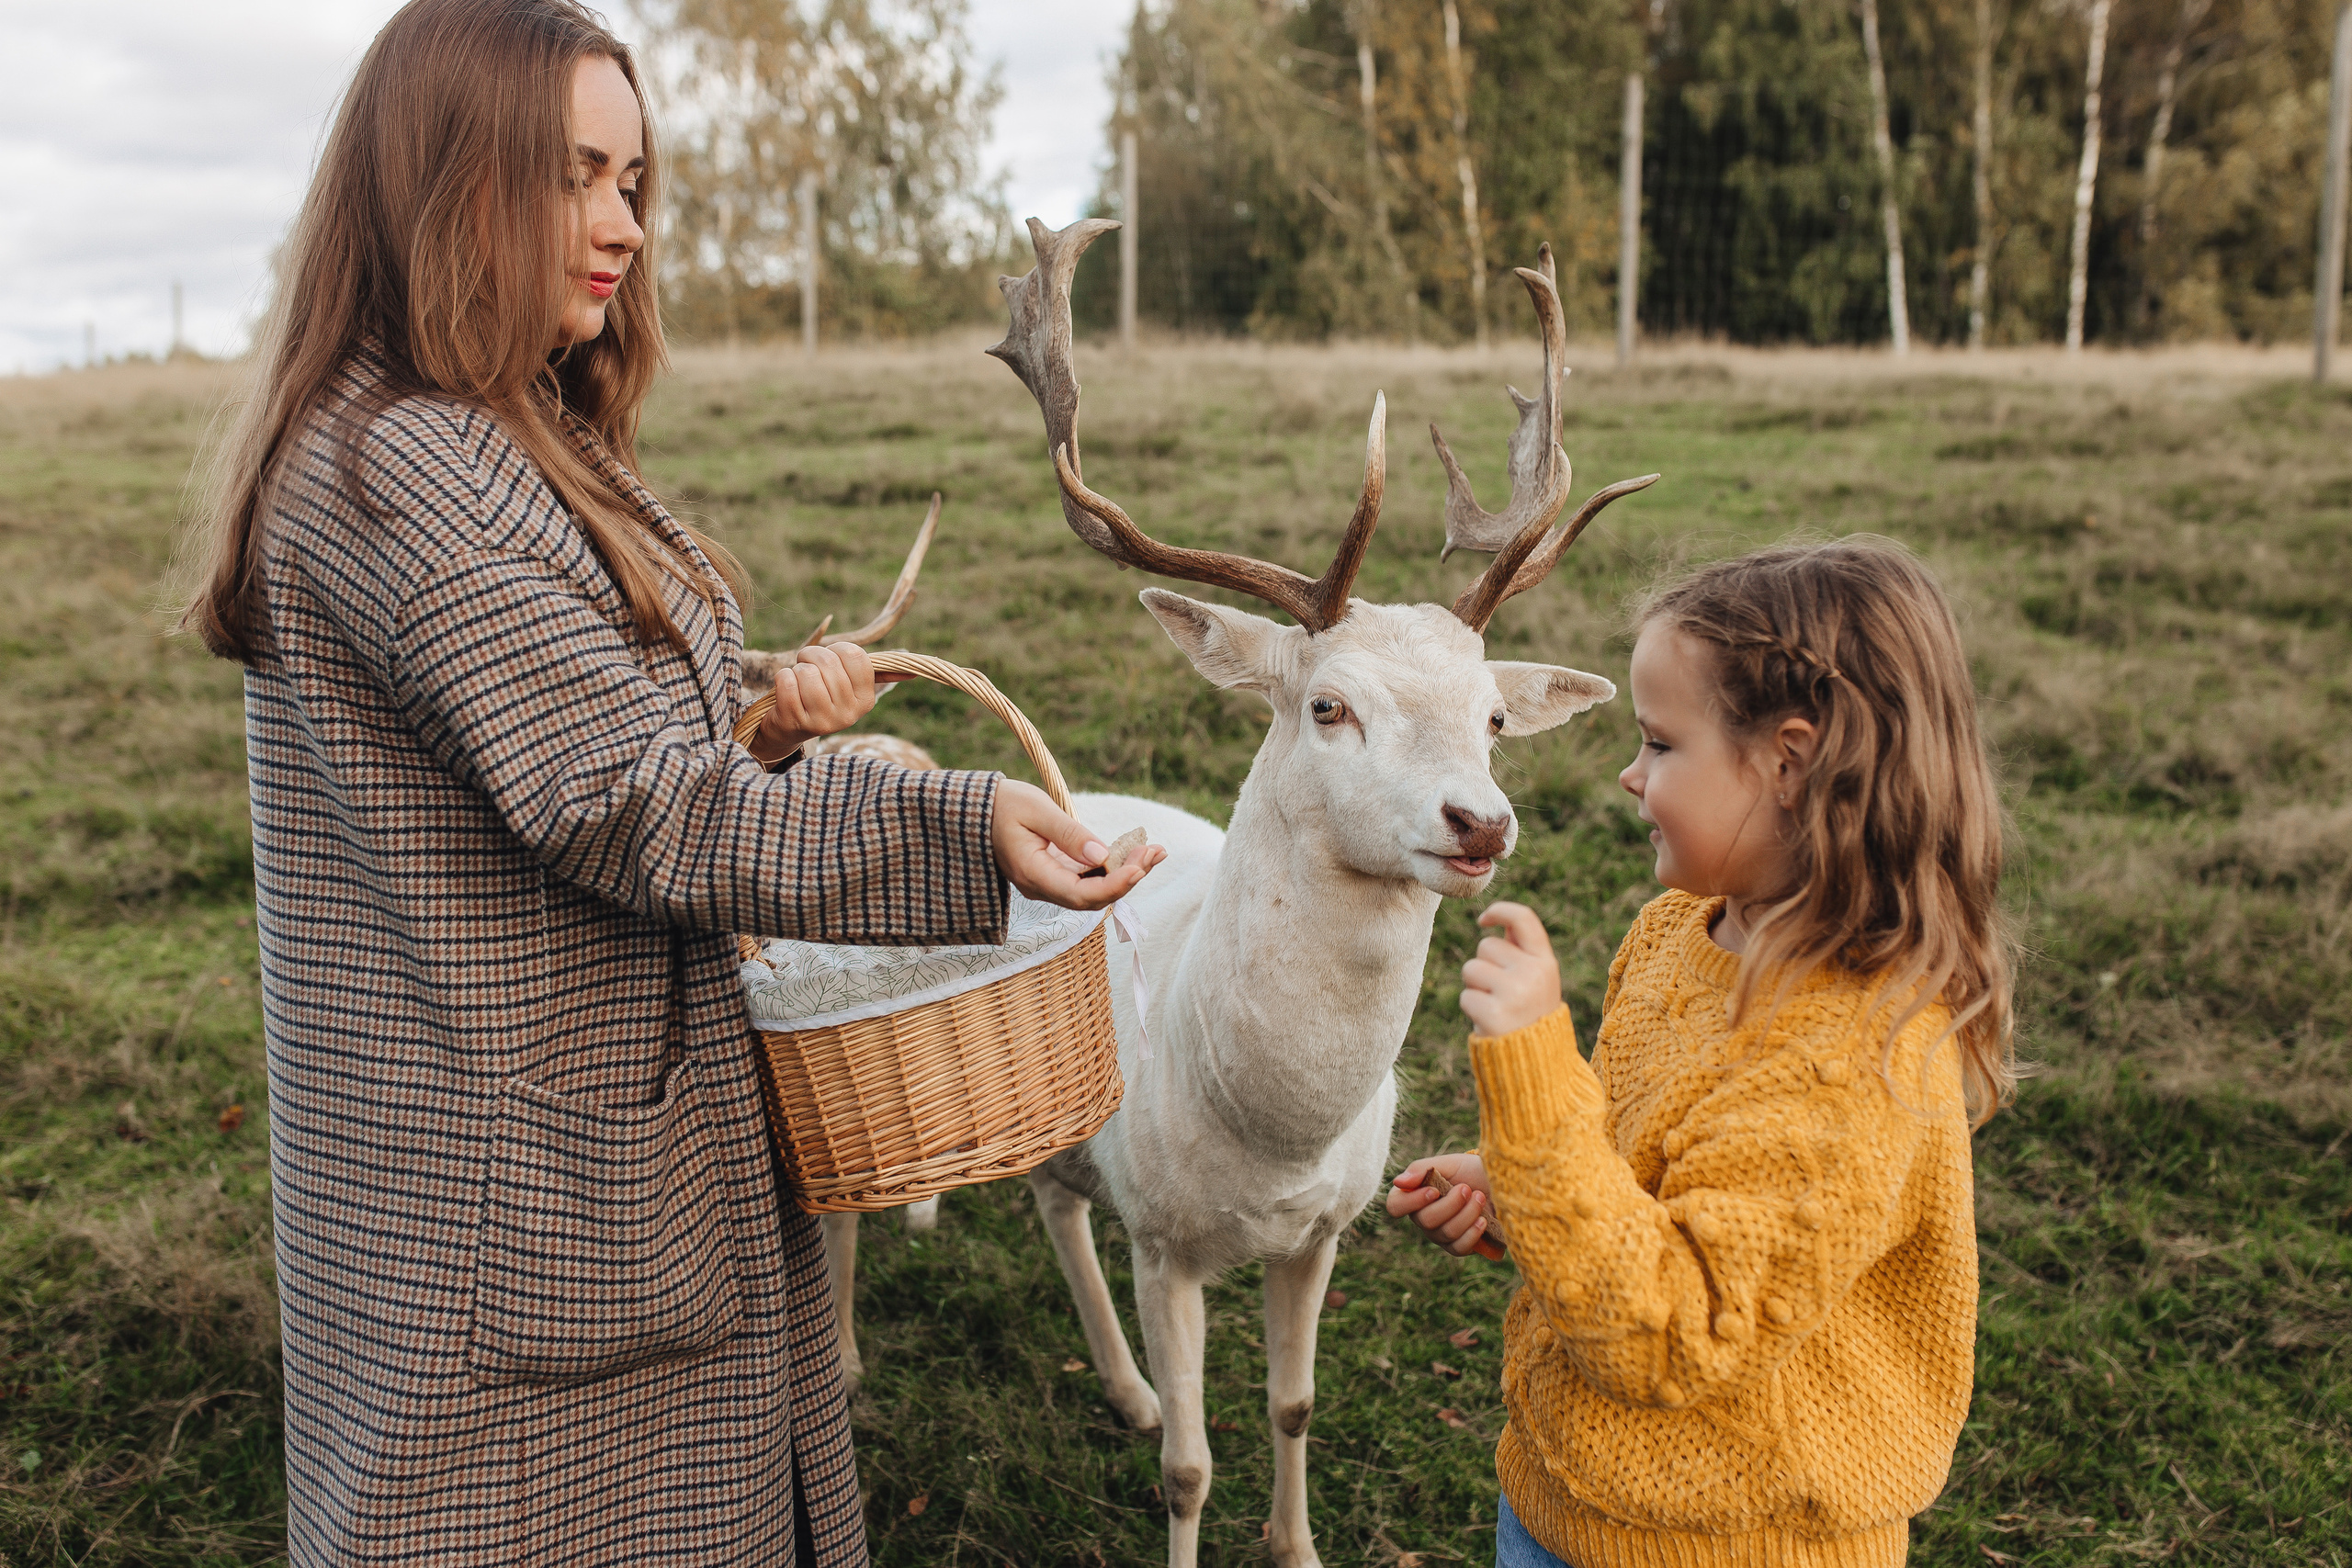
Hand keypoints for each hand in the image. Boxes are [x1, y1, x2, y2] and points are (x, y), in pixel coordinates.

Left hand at [750, 644, 889, 762]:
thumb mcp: (848, 687)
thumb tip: (913, 673)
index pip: (854, 655)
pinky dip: (781, 678)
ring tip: (797, 683)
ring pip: (806, 671)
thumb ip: (875, 674)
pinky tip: (785, 692)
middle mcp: (849, 714)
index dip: (836, 650)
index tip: (829, 661)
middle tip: (807, 668)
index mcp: (866, 701)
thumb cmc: (819, 696)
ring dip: (796, 669)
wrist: (788, 729)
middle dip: (810, 656)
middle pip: (828, 660)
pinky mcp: (795, 721)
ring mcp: (822, 721)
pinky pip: (786, 680)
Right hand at [990, 780, 1167, 911]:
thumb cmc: (1003, 804)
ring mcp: (1049, 884)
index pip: (1081, 894)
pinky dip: (1113, 867)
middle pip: (1094, 898)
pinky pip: (1089, 879)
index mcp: (1033, 874)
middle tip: (1156, 851)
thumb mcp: (1037, 810)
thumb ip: (1069, 834)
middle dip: (1128, 878)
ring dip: (1126, 873)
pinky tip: (1134, 851)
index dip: (1115, 885)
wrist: (978, 810)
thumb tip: (1103, 856)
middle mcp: (1042, 887)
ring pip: (1095, 891)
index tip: (1139, 866)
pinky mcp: (1056, 875)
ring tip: (1155, 850)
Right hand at [1386, 1153, 1500, 1258]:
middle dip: (1451, 1204)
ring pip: (1446, 1233)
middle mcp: (1423, 1217)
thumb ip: (1421, 1169)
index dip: (1412, 1202)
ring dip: (1467, 1213)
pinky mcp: (1459, 1246)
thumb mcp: (1448, 1163)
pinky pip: (1459, 1248)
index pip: (1396, 1206)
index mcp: (1414, 1195)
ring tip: (1480, 1198)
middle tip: (1467, 1188)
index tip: (1435, 1191)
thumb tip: (1398, 1182)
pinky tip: (1483, 1220)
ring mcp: (1440, 1235)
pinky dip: (1473, 1232)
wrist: (1500, 1184)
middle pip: (1426, 1220)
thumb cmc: (1470, 1171)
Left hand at [1460, 901, 1561, 1038]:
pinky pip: (1465, 996)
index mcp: (1546, 962)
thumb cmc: (1531, 1016)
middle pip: (1486, 946)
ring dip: (1475, 987)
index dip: (1500, 911)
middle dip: (1484, 966)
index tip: (1483, 920)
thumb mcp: (1538, 982)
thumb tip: (1498, 923)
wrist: (1538, 1064)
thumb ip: (1522, 953)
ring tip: (1496, 1007)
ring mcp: (1514, 994)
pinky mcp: (1494, 1015)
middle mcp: (1533, 974)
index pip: (1523, 919)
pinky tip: (1490, 1022)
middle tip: (1500, 993)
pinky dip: (1472, 1008)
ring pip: (1471, 969)